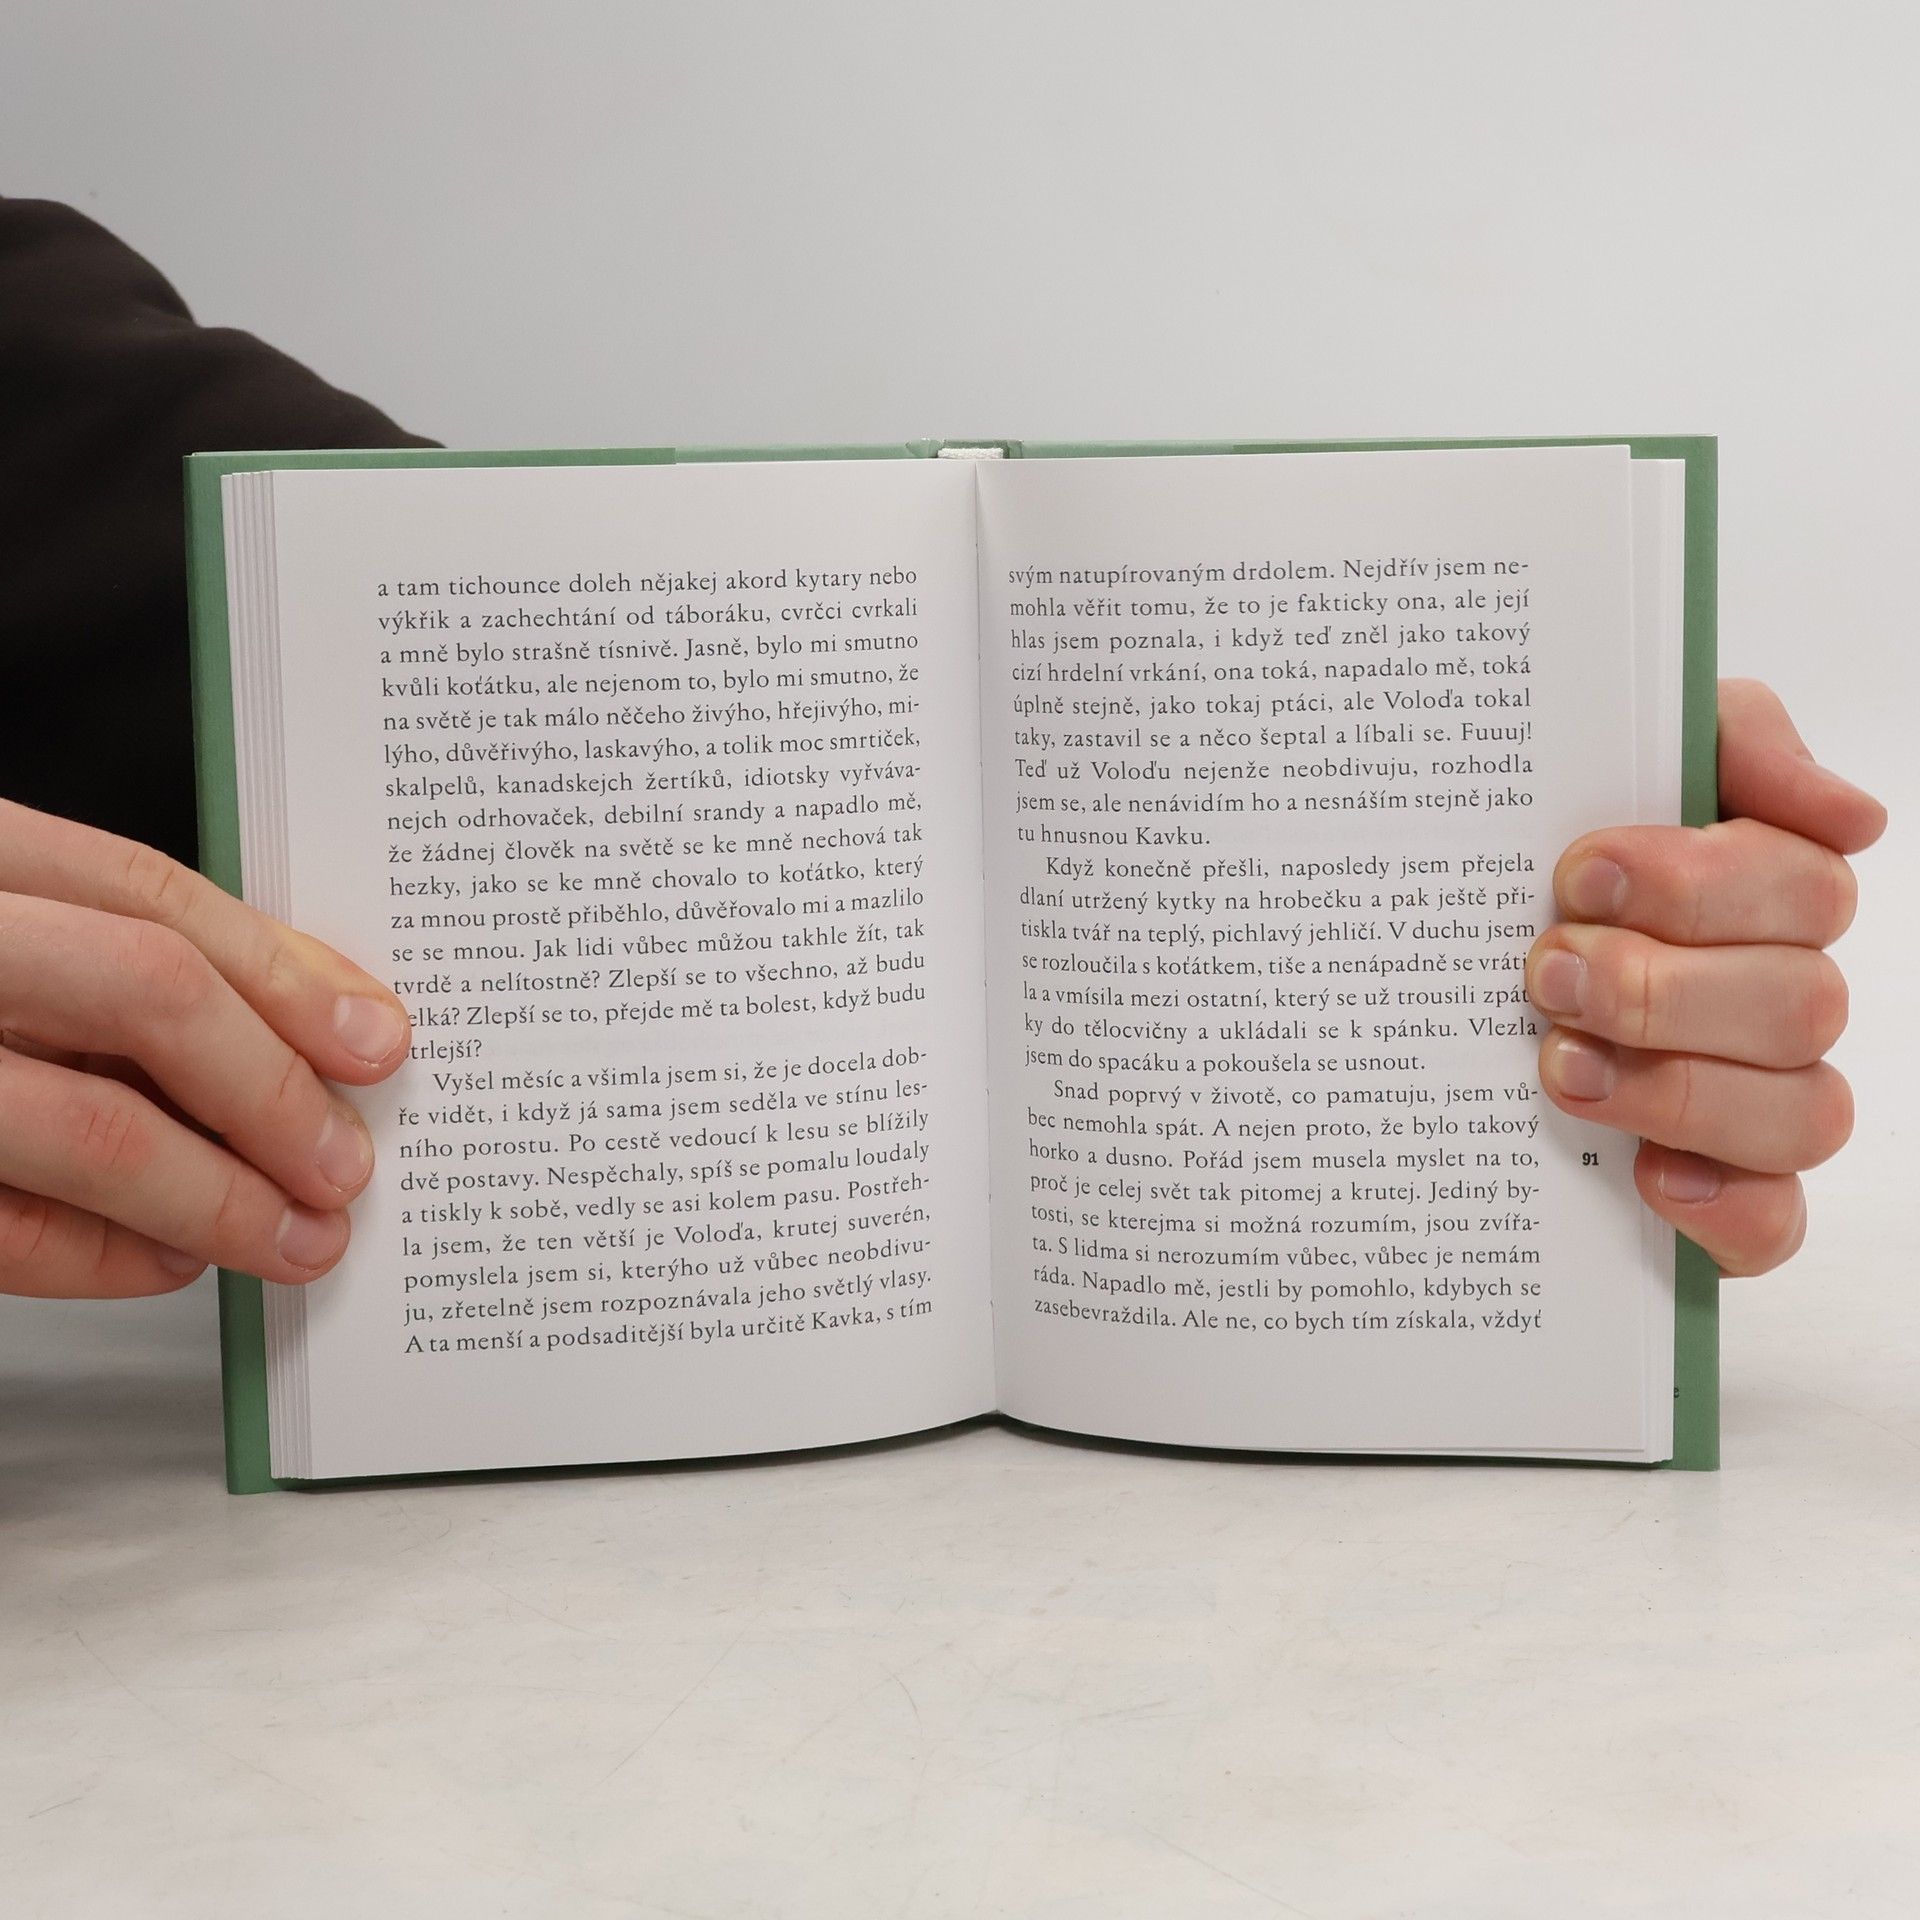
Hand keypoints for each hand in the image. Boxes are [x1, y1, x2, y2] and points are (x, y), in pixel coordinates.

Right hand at [0, 800, 410, 1296]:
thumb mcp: (3, 927)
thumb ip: (107, 955)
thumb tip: (306, 1026)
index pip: (150, 895)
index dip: (284, 971)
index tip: (376, 1041)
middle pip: (144, 991)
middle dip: (270, 1091)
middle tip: (345, 1165)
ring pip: (88, 1125)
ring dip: (217, 1197)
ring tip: (294, 1237)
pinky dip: (100, 1256)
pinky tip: (169, 1262)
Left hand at [1528, 680, 1884, 1275]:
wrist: (1433, 979)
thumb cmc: (1542, 865)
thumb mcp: (1618, 758)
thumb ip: (1731, 739)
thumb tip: (1853, 816)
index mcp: (1764, 896)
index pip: (1805, 887)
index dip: (1698, 883)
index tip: (1580, 873)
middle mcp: (1776, 1000)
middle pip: (1799, 1001)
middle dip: (1662, 986)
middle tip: (1547, 970)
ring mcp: (1759, 1102)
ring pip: (1802, 1112)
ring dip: (1677, 1086)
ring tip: (1558, 1063)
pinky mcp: (1724, 1198)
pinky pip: (1773, 1224)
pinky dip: (1724, 1206)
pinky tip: (1649, 1175)